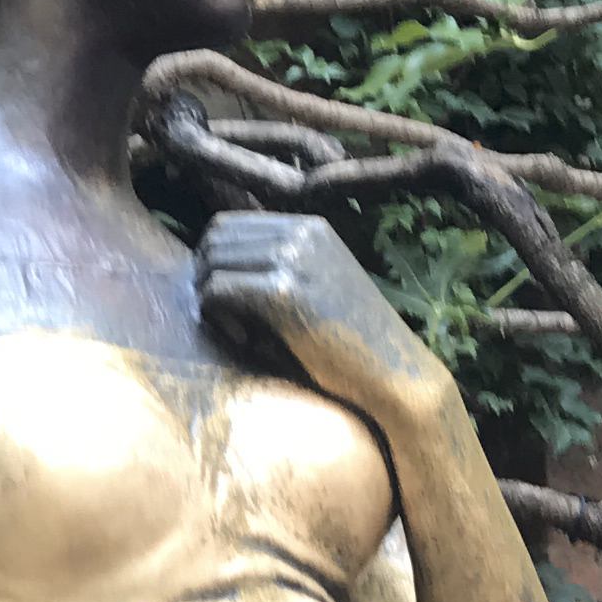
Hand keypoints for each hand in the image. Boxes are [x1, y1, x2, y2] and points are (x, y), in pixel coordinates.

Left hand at [194, 208, 449, 434]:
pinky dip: (219, 319)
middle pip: (214, 241)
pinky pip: (216, 292)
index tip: (230, 302)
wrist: (394, 375)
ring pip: (210, 265)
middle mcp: (302, 235)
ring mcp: (293, 260)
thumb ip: (280, 268)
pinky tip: (245, 341)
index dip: (214, 263)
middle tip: (230, 321)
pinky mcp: (283, 293)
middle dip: (207, 280)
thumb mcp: (319, 288)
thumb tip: (212, 266)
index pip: (227, 226)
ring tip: (241, 332)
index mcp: (310, 228)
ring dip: (211, 301)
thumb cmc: (353, 344)